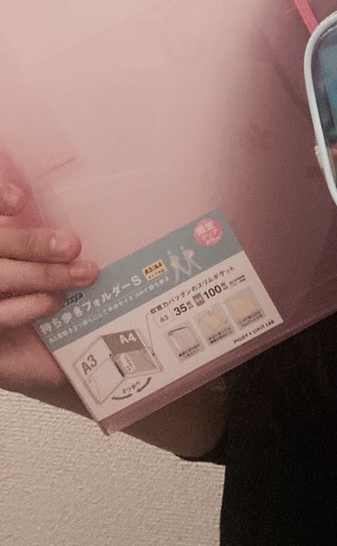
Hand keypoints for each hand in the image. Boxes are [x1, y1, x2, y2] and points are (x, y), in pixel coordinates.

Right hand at [0, 158, 97, 392]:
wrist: (76, 362)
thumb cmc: (74, 309)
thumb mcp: (75, 270)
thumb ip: (71, 246)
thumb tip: (102, 208)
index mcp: (10, 246)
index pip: (0, 218)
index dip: (0, 202)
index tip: (21, 199)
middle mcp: (0, 266)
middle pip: (0, 244)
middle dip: (32, 242)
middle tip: (73, 245)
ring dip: (40, 274)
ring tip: (83, 274)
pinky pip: (0, 315)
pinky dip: (26, 307)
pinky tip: (52, 303)